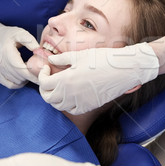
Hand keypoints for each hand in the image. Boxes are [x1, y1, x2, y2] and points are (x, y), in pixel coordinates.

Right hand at [0, 18, 39, 87]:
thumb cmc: (7, 34)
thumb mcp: (19, 33)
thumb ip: (30, 41)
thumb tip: (39, 50)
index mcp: (6, 52)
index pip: (21, 69)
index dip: (33, 74)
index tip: (43, 73)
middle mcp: (0, 63)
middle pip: (19, 77)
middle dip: (31, 76)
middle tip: (39, 71)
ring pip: (15, 82)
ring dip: (25, 79)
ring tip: (29, 70)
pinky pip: (9, 84)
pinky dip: (17, 83)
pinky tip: (22, 77)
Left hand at [39, 43, 159, 113]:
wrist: (123, 70)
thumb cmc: (102, 59)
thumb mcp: (80, 55)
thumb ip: (62, 59)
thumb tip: (51, 60)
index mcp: (65, 80)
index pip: (43, 83)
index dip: (42, 75)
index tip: (47, 68)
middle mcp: (70, 94)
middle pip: (47, 97)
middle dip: (45, 88)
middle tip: (49, 79)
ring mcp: (79, 102)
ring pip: (58, 105)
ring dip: (55, 97)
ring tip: (59, 86)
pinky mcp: (89, 106)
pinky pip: (72, 110)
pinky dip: (67, 105)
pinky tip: (71, 95)